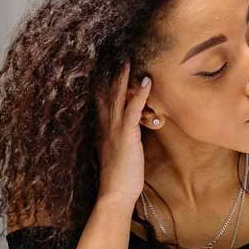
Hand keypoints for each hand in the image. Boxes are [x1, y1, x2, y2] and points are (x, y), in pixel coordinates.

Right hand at [95, 62, 151, 207]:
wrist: (115, 194)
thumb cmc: (121, 175)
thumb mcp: (120, 150)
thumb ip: (123, 136)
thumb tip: (130, 127)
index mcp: (103, 129)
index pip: (102, 100)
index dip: (104, 83)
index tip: (106, 66)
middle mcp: (105, 125)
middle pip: (107, 93)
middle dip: (110, 74)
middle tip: (115, 54)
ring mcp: (115, 129)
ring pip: (118, 97)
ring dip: (124, 77)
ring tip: (129, 59)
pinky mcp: (126, 135)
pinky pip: (133, 110)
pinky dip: (140, 94)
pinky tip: (146, 82)